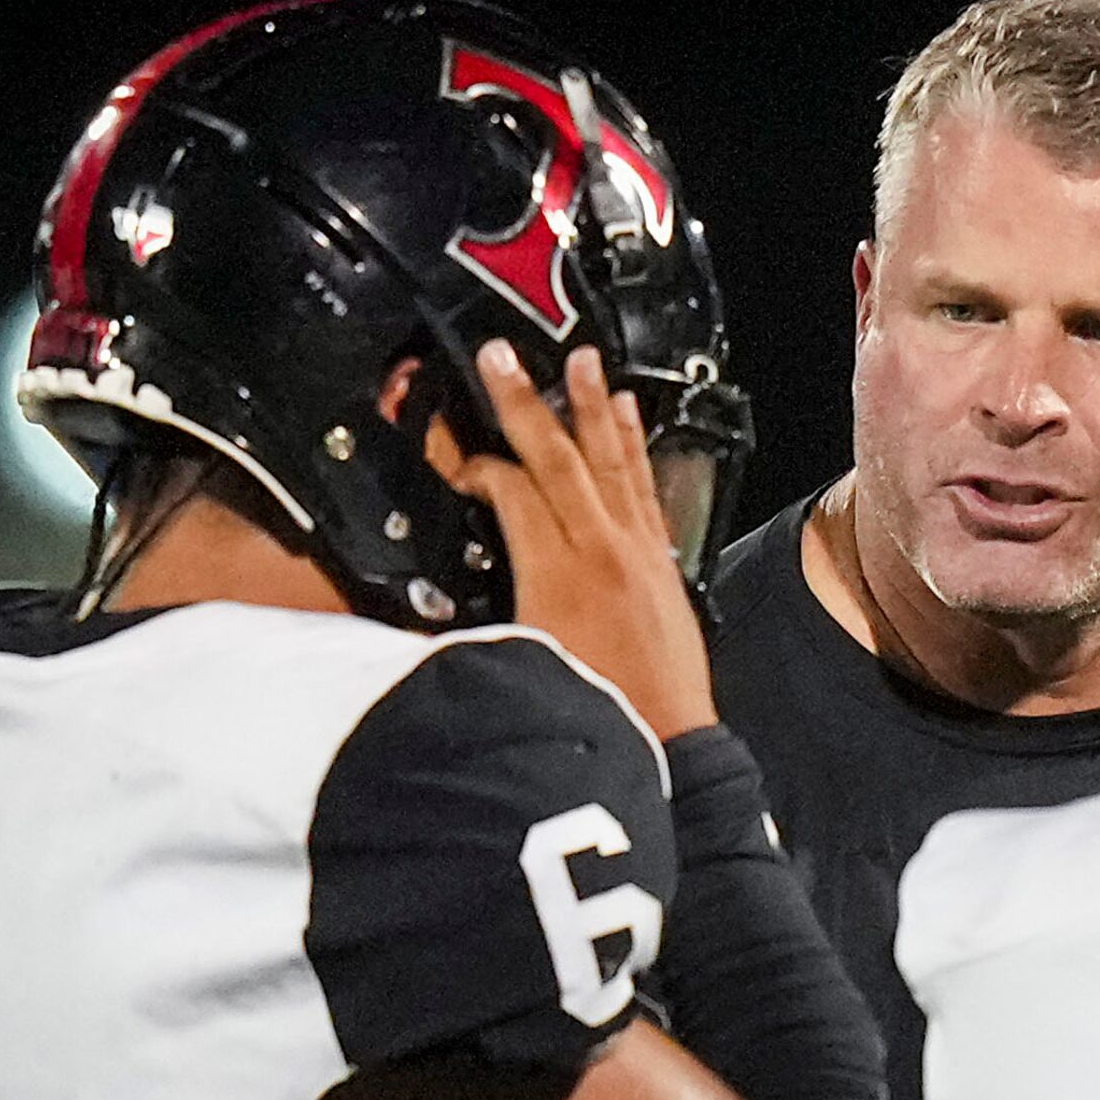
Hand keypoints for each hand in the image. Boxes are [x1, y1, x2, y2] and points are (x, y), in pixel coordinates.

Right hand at [455, 341, 718, 739]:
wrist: (669, 742)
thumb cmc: (592, 712)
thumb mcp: (518, 665)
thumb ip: (475, 627)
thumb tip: (430, 614)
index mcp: (554, 572)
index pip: (512, 493)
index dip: (480, 471)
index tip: (458, 463)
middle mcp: (600, 549)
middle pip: (557, 459)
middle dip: (524, 404)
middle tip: (502, 357)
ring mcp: (638, 550)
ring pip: (610, 461)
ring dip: (592, 407)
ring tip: (582, 360)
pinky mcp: (662, 561)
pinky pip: (645, 486)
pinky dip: (635, 445)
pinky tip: (629, 413)